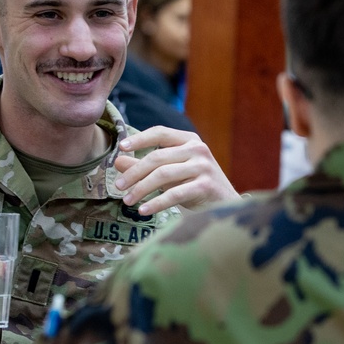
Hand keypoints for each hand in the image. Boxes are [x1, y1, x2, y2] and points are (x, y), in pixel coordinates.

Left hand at [114, 126, 238, 214]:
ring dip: (141, 189)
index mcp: (189, 140)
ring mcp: (203, 167)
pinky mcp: (206, 186)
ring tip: (127, 201)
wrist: (225, 205)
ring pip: (163, 175)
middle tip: (118, 186)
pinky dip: (156, 203)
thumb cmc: (194, 186)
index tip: (121, 147)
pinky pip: (174, 194)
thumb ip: (145, 166)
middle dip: (134, 172)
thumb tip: (117, 160)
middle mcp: (198, 149)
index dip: (139, 139)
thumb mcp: (170, 173)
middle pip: (157, 157)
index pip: (160, 133)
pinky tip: (143, 211)